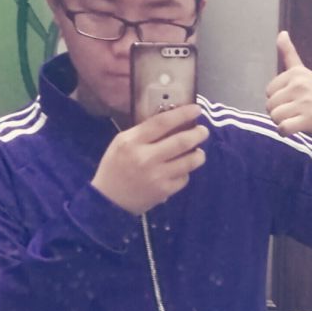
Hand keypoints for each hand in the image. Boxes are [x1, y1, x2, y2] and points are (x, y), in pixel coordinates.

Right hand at [91, 104, 208, 214]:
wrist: (108, 201)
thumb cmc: (114, 166)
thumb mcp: (121, 142)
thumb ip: (143, 132)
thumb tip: (172, 120)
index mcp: (132, 142)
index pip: (162, 122)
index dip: (183, 114)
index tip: (197, 109)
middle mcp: (146, 158)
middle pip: (181, 141)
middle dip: (197, 134)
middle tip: (203, 131)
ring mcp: (156, 176)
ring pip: (188, 161)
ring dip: (198, 154)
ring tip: (198, 152)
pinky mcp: (163, 191)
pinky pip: (184, 178)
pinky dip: (186, 172)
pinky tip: (182, 169)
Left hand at [265, 31, 311, 139]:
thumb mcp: (304, 74)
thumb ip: (289, 55)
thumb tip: (281, 33)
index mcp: (297, 73)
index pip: (269, 91)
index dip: (278, 99)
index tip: (294, 100)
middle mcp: (301, 84)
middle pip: (270, 105)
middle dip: (279, 112)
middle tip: (297, 111)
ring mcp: (305, 101)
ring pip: (274, 117)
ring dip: (282, 123)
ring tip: (297, 119)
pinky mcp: (309, 118)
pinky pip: (283, 128)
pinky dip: (285, 132)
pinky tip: (295, 130)